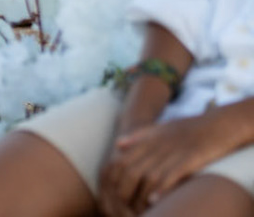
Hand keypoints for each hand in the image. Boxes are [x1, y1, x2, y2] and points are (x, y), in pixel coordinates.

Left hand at [98, 110, 239, 214]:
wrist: (217, 125)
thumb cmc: (188, 128)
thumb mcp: (159, 128)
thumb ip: (138, 136)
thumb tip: (117, 144)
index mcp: (146, 140)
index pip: (120, 161)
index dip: (115, 180)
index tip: (115, 194)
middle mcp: (156, 146)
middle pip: (131, 171)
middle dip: (125, 191)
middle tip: (125, 207)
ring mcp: (172, 153)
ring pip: (148, 176)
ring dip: (142, 195)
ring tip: (140, 210)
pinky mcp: (190, 159)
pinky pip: (171, 175)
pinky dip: (161, 188)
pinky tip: (155, 200)